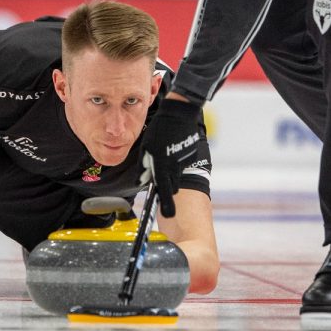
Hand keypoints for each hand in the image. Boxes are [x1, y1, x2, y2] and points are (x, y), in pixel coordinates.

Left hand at [140, 97, 201, 217]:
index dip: (167, 204)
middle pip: (172, 186)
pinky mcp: (190, 156)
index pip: (164, 189)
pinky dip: (177, 162)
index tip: (168, 215)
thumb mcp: (146, 148)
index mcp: (162, 164)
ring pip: (177, 175)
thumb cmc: (158, 131)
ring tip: (166, 157)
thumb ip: (144, 166)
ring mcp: (184, 161)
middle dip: (167, 186)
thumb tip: (140, 181)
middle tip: (161, 176)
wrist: (178, 115)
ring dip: (171, 173)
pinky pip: (182, 165)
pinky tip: (173, 149)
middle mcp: (175, 166)